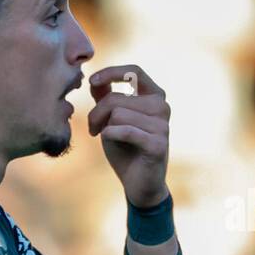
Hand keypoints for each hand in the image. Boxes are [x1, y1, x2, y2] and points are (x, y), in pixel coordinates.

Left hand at [87, 65, 170, 209]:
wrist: (138, 183)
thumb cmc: (125, 149)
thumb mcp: (111, 120)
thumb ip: (106, 98)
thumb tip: (94, 79)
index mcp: (154, 96)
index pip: (134, 72)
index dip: (111, 73)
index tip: (91, 81)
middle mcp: (162, 106)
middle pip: (116, 99)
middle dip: (96, 114)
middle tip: (93, 128)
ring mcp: (162, 125)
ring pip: (118, 114)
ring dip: (103, 127)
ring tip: (103, 137)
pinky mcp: (158, 143)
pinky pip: (124, 131)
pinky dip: (110, 136)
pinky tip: (109, 141)